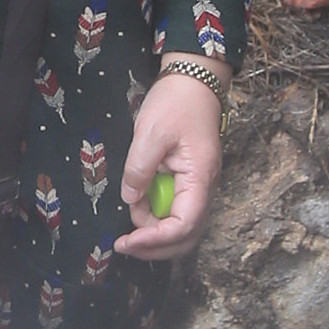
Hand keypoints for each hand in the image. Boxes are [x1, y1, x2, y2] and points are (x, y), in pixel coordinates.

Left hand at [113, 72, 223, 259]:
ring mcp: (199, 187)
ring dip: (156, 236)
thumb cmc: (175, 102)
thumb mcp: (151, 132)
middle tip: (123, 245)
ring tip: (128, 230)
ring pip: (183, 228)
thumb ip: (139, 169)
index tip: (128, 241)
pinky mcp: (190, 182)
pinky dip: (158, 221)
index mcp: (200, 178)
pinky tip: (138, 213)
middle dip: (155, 247)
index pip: (184, 225)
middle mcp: (205, 189)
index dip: (156, 239)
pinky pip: (177, 212)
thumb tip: (131, 199)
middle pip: (186, 236)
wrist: (193, 81)